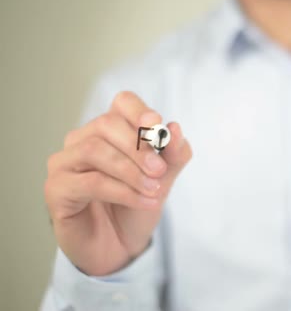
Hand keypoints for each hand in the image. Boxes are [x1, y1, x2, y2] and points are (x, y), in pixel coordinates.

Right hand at [44, 91, 191, 275]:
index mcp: (110, 131)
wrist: (120, 246)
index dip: (139, 111)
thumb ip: (173, 155)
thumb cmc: (136, 205)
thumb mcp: (163, 178)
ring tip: (154, 190)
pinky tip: (145, 202)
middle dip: (138, 147)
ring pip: (95, 151)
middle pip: (106, 125)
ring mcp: (64, 163)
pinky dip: (123, 191)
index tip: (158, 127)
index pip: (122, 103)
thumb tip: (175, 128)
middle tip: (160, 171)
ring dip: (130, 171)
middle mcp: (82, 140)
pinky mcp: (56, 189)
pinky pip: (90, 182)